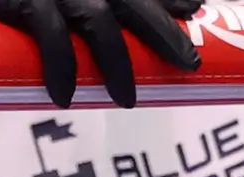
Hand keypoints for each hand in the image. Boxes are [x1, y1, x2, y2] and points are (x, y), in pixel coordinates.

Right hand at [0, 0, 202, 107]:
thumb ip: (50, 8)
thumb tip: (76, 29)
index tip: (193, 7)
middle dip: (163, 27)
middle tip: (192, 62)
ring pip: (100, 18)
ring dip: (119, 62)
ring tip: (127, 100)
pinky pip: (49, 33)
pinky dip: (61, 67)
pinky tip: (64, 97)